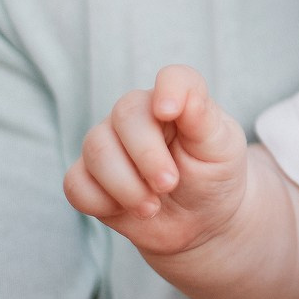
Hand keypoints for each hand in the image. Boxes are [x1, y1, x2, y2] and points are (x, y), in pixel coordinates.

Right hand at [63, 64, 250, 255]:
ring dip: (126, 186)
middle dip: (147, 156)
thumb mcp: (222, 150)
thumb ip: (204, 120)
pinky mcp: (88, 176)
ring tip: (152, 206)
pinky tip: (127, 210)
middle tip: (168, 184)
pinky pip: (76, 183)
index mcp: (178, 101)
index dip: (170, 90)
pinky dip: (101, 203)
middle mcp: (138, 115)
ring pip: (96, 150)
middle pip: (125, 116)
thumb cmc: (213, 176)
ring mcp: (109, 142)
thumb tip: (185, 97)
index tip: (168, 112)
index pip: (174, 78)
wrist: (200, 220)